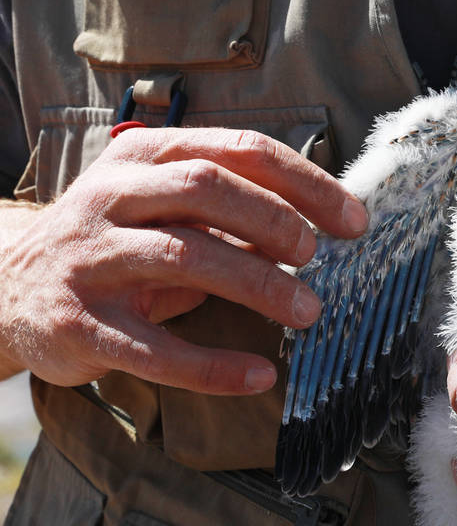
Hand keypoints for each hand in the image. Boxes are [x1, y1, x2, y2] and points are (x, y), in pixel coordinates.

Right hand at [0, 127, 366, 393]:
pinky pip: (153, 348)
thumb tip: (321, 227)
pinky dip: (212, 366)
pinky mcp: (79, 323)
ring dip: (256, 284)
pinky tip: (259, 376)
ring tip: (306, 311)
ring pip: (184, 257)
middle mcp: (112, 196)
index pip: (240, 150)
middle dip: (275, 221)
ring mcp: (91, 259)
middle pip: (207, 188)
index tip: (353, 221)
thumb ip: (232, 210)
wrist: (6, 287)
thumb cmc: (115, 243)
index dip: (306, 183)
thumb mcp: (166, 210)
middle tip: (316, 258)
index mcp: (144, 157)